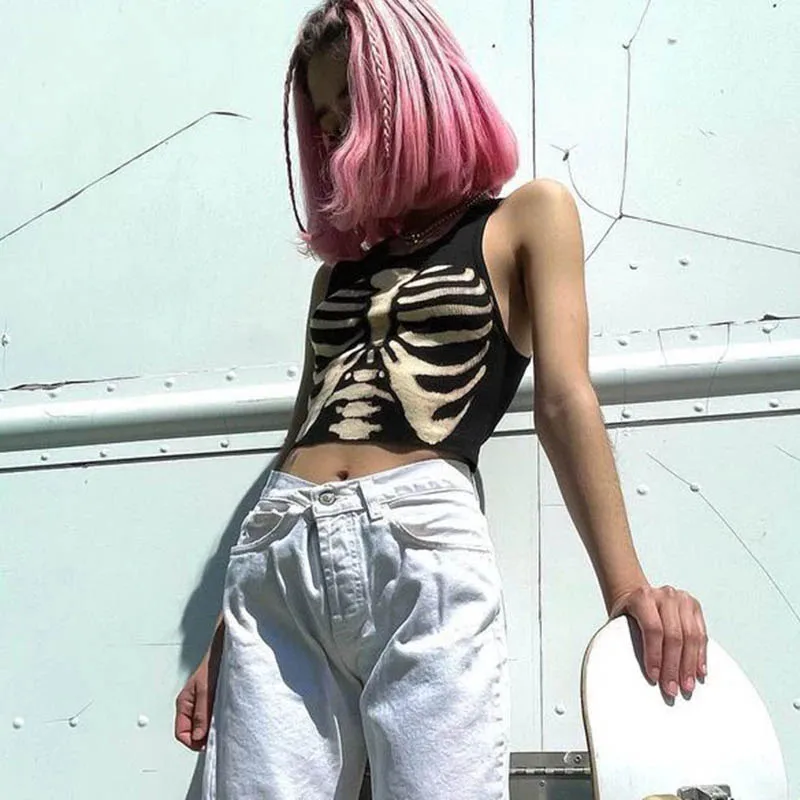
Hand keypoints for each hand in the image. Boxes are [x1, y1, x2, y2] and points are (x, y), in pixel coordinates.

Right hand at [174, 625, 223, 750]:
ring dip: (210, 729)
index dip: (192, 742)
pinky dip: (215, 721)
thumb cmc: (213, 665)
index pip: (181, 733)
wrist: (224, 650)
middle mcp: (190, 705)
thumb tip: (198, 737)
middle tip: (217, 737)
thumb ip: (202, 714)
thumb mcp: (207, 691)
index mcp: (184, 703)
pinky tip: (225, 718)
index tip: (207, 744)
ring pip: (201, 725)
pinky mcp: (210, 700)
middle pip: (191, 731)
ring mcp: (200, 703)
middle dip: (203, 737)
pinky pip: (209, 717)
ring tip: (222, 727)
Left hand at [608, 584, 707, 697]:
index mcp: (642, 597)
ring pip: (691, 636)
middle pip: (674, 635)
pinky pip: (701, 634)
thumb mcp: (620, 622)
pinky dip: (700, 655)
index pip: (653, 629)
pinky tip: (699, 671)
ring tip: (687, 685)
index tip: (654, 677)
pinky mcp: (695, 606)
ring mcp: (682, 599)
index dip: (655, 655)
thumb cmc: (627, 614)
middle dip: (673, 666)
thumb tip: (629, 674)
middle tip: (672, 688)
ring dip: (690, 665)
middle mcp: (665, 595)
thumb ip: (624, 640)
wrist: (637, 596)